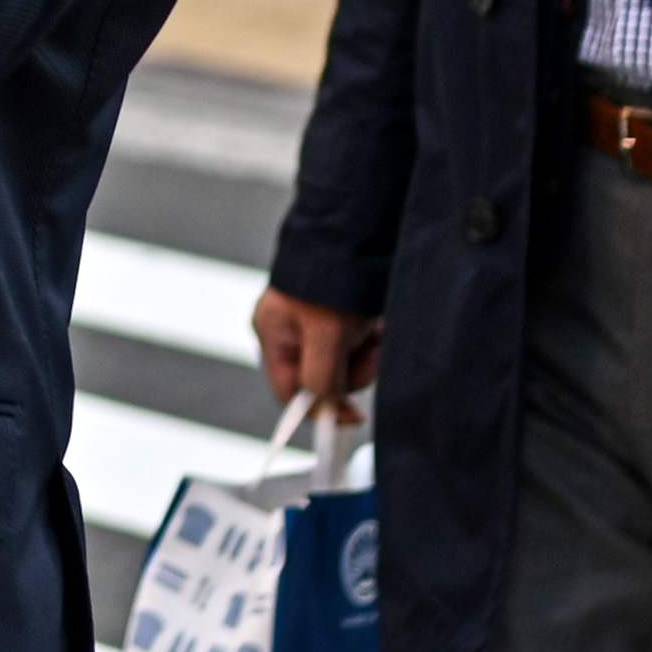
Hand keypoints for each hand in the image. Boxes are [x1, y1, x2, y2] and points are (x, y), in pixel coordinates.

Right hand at [254, 286, 384, 419]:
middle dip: (352, 369)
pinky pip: (358, 342)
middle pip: (323, 376)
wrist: (353, 235)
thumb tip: (326, 409)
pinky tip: (377, 322)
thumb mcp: (325, 337)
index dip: (319, 408)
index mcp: (274, 336)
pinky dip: (372, 337)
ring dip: (367, 352)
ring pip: (346, 361)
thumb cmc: (331, 283)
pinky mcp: (341, 315)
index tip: (351, 417)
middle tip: (370, 351)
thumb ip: (320, 379)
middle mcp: (292, 332)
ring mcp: (316, 323)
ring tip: (375, 329)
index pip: (290, 391)